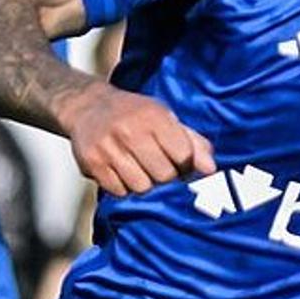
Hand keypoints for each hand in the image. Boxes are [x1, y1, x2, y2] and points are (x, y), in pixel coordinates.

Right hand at [59, 83, 217, 196]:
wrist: (89, 106)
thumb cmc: (136, 116)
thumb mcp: (166, 119)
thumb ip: (192, 143)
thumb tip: (210, 170)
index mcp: (154, 116)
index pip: (183, 155)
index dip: (186, 165)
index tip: (180, 162)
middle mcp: (130, 130)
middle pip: (164, 175)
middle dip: (165, 176)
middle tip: (158, 166)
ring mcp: (108, 147)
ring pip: (141, 187)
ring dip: (144, 183)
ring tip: (139, 168)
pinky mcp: (92, 163)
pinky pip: (119, 192)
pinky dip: (124, 188)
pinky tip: (121, 172)